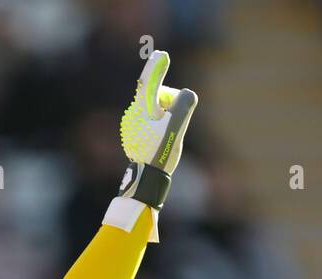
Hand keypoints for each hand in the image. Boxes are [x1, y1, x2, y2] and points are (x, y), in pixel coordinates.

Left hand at [117, 50, 198, 210]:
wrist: (145, 180)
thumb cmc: (160, 154)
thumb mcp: (176, 129)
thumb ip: (183, 106)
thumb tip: (187, 93)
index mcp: (143, 110)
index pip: (149, 82)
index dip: (156, 67)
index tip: (162, 55)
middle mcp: (135, 114)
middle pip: (157, 96)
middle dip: (169, 104)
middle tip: (174, 121)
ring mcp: (134, 124)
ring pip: (157, 110)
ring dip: (166, 117)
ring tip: (166, 137)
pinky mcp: (136, 133)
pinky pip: (154, 122)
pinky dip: (162, 126)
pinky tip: (161, 143)